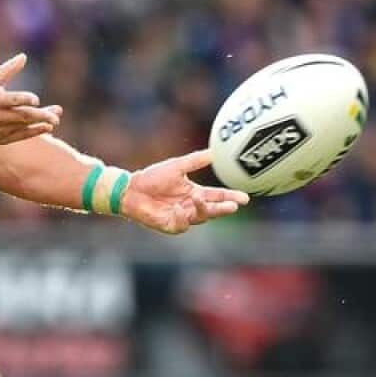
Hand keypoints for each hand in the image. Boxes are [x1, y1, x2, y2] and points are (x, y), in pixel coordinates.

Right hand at [0, 54, 61, 145]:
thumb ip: (8, 69)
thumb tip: (24, 56)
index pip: (13, 100)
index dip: (25, 99)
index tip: (36, 99)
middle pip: (22, 116)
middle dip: (41, 116)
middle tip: (56, 115)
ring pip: (23, 127)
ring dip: (40, 125)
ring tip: (54, 121)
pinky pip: (19, 136)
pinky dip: (32, 132)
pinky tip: (45, 129)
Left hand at [121, 150, 250, 234]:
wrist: (130, 188)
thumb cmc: (152, 178)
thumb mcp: (176, 166)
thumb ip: (195, 161)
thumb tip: (215, 151)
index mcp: (195, 193)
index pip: (217, 196)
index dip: (230, 197)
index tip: (245, 197)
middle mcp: (191, 207)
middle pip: (212, 210)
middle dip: (223, 208)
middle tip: (234, 206)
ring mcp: (182, 218)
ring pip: (199, 218)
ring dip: (202, 210)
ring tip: (199, 198)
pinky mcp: (170, 225)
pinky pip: (181, 224)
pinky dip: (183, 217)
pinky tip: (180, 209)